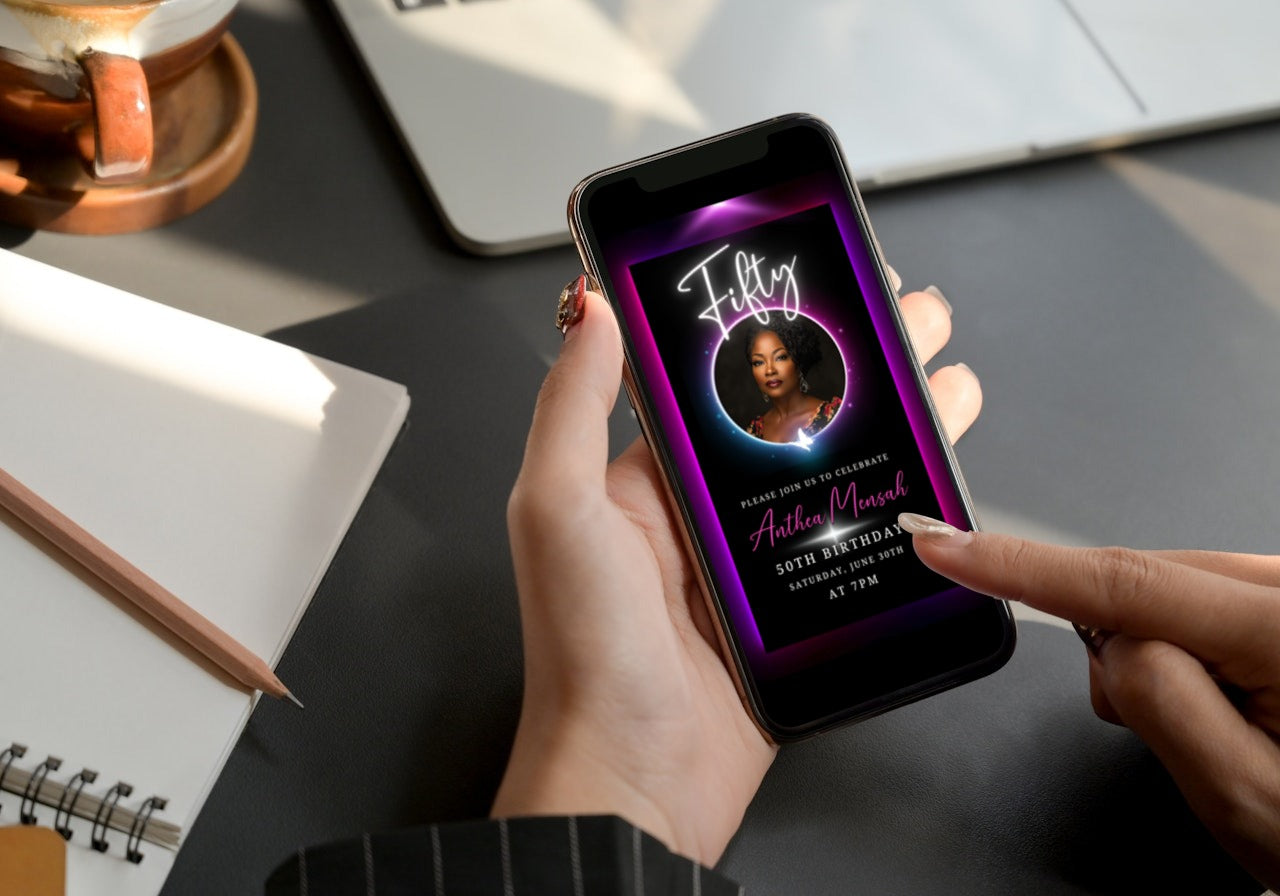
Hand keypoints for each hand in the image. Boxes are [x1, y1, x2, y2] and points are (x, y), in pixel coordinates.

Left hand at [494, 277, 978, 864]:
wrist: (635, 782)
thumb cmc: (584, 653)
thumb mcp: (558, 510)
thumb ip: (571, 406)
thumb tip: (590, 308)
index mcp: (649, 476)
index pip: (718, 379)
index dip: (770, 326)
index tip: (816, 277)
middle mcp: (705, 510)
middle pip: (795, 416)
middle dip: (855, 360)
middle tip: (909, 315)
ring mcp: (756, 560)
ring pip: (837, 468)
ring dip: (891, 418)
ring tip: (944, 377)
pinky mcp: (797, 609)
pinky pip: (856, 539)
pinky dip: (903, 503)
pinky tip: (940, 475)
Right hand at [903, 521, 1279, 890]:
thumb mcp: (1246, 801)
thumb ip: (1160, 705)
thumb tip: (1105, 640)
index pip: (1121, 580)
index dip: (1017, 563)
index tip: (945, 544)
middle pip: (1147, 582)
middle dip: (1127, 647)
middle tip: (1185, 735)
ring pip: (1172, 590)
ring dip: (1166, 653)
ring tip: (1231, 729)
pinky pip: (1203, 598)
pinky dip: (1192, 646)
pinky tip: (1239, 701)